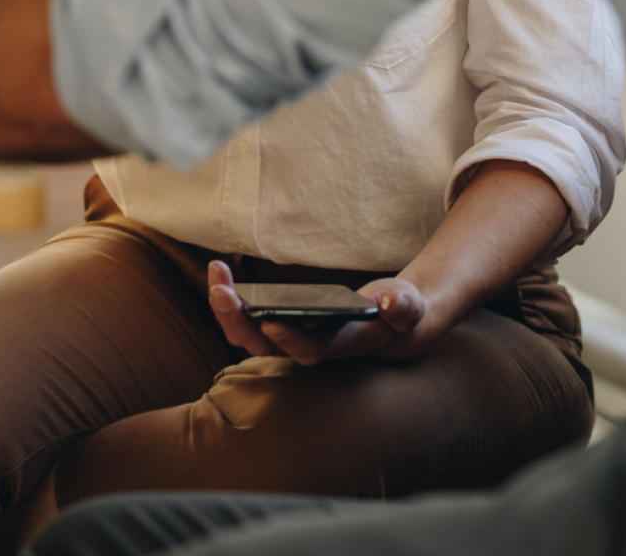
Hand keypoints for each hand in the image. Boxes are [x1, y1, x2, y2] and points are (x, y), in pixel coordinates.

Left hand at [207, 260, 432, 365]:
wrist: (391, 322)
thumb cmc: (398, 315)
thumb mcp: (409, 308)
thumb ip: (405, 308)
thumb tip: (392, 302)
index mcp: (340, 346)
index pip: (309, 351)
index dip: (289, 339)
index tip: (268, 319)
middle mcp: (310, 348)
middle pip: (266, 346)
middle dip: (239, 322)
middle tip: (221, 292)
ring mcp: (292, 338)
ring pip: (249, 333)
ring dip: (228, 309)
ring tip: (216, 273)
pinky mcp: (283, 324)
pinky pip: (248, 317)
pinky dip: (232, 298)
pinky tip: (220, 273)